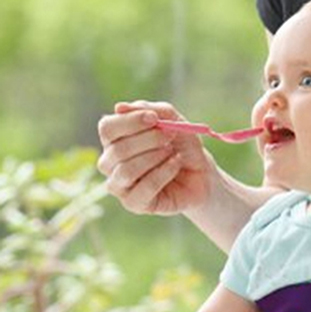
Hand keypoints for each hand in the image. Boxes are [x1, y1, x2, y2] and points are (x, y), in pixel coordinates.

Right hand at [97, 101, 214, 215]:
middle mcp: (111, 163)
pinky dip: (163, 173)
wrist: (201, 172)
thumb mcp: (173, 121)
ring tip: (172, 152)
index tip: (154, 118)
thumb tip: (119, 107)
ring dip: (154, 158)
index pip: (107, 128)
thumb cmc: (182, 145)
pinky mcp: (135, 204)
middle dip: (149, 140)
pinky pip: (143, 189)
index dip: (130, 122)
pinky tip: (175, 165)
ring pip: (126, 171)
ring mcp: (120, 185)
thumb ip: (151, 110)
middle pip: (117, 150)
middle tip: (170, 136)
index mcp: (114, 140)